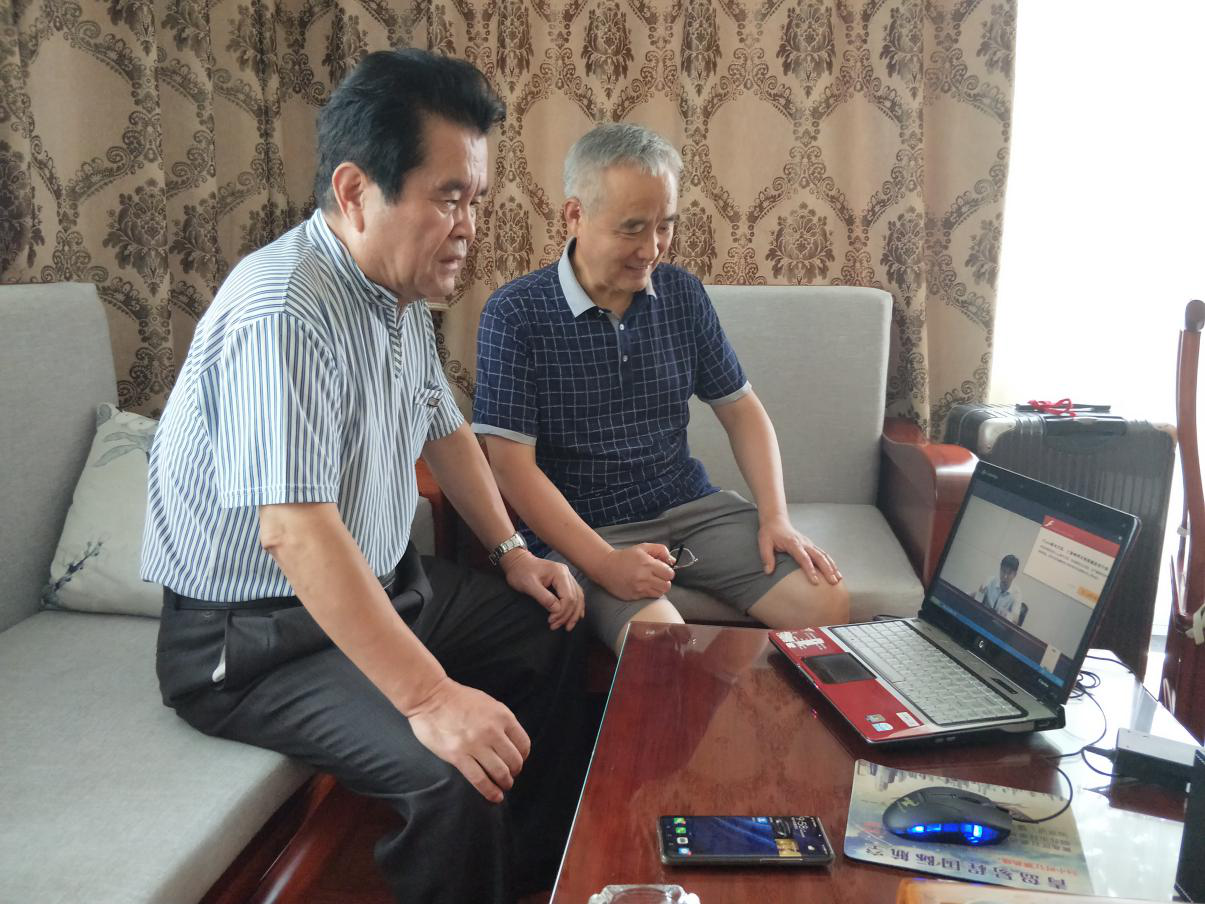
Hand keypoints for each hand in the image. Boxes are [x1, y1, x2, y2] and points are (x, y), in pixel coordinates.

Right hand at [406, 676, 530, 802]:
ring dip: (505, 783)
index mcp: (502, 716)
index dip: (522, 757)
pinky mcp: (458, 756)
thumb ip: (501, 722)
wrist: (431, 696)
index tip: (517, 761)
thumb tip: (510, 743)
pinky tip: (494, 796)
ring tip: (503, 786)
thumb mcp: (489, 703)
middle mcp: (492, 731)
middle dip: (514, 772)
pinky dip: (490, 791)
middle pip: (514, 761)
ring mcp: (475, 744)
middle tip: (510, 776)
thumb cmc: (458, 699)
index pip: (523, 744)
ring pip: (500, 772)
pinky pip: (480, 779)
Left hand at [499, 548, 584, 630]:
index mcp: (559, 573)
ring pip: (578, 597)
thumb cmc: (521, 572)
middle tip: (555, 626)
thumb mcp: (529, 585)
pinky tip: (577, 616)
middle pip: (575, 598)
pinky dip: (576, 607)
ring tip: (567, 626)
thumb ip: (543, 597)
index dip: (562, 612)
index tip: (551, 621)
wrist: (518, 562)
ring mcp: (567, 577)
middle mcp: (567, 574)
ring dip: (573, 614)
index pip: (568, 597)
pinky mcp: (565, 581)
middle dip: (567, 615)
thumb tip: (557, 610)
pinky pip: (576, 595)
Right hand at [593, 544, 675, 600]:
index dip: (668, 572)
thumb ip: (660, 550)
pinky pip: (649, 597)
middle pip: (667, 586)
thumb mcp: (643, 547)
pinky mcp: (634, 596)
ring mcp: (639, 588)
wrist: (606, 567)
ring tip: (651, 582)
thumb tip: (672, 560)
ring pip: (660, 593)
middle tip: (658, 577)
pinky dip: (649, 592)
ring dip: (658, 588)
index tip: (663, 570)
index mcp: (647, 564)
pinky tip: (643, 586)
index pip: (669, 574)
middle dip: (665, 581)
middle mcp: (644, 578)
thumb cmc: (626, 557)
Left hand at [757, 515, 841, 584]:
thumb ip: (766, 557)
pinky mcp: (811, 545)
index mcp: (793, 543)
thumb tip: (769, 572)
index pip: (804, 558)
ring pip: (824, 555)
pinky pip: (823, 554)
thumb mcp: (764, 543)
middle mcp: (804, 543)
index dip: (810, 570)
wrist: (776, 520)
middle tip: (833, 582)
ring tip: (838, 578)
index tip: (815, 581)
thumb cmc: (770, 533)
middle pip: (819, 557)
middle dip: (827, 570)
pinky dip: (830, 562)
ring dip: (832, 566)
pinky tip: (835, 571)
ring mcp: (809, 543)